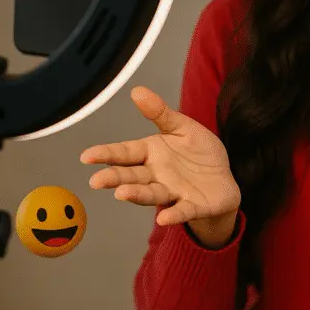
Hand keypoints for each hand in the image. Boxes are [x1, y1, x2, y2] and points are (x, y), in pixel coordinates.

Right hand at [81, 87, 240, 246]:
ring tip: (121, 193)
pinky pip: (182, 210)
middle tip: (96, 180)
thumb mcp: (182, 127)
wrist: (223, 180)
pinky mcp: (193, 206)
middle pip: (132, 176)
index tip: (86, 156)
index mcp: (151, 153)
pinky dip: (173, 214)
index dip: (106, 154)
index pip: (125, 153)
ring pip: (151, 194)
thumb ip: (160, 112)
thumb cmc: (198, 154)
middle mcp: (156, 175)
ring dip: (136, 194)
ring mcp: (173, 192)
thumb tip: (137, 90)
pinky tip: (164, 219)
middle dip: (114, 178)